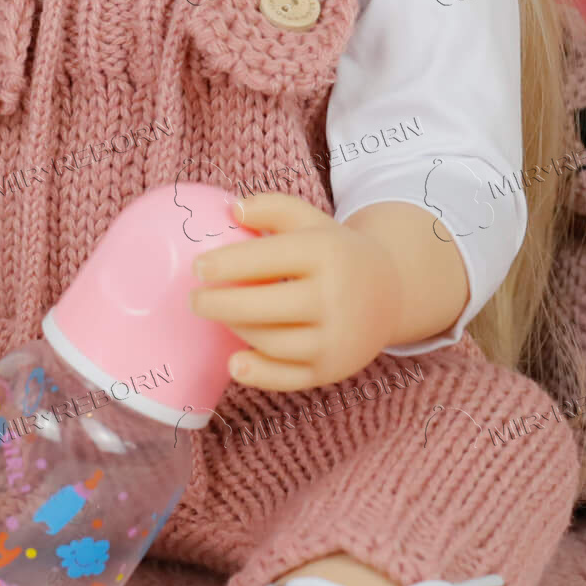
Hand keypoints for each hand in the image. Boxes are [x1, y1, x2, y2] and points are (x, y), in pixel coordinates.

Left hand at [187, 191, 405, 393]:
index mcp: (327, 253)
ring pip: (271, 341)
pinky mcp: (332, 370)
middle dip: (220, 304)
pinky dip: (258, 374)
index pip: (268, 258)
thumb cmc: (336, 253)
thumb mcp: (312, 221)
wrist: (390, 294)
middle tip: (194, 299)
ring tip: (219, 314)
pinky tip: (235, 361)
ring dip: (236, 329)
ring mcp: (335, 338)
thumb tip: (233, 209)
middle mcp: (335, 297)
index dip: (227, 263)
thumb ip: (273, 207)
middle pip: (264, 306)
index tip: (198, 266)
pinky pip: (288, 378)